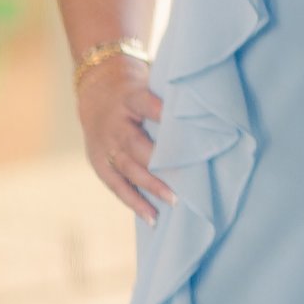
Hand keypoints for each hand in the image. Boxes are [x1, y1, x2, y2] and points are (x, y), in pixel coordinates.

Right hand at [77, 54, 171, 218]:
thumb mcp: (149, 86)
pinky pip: (117, 187)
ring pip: (129, 170)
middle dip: (161, 165)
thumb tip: (206, 116)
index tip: (185, 127)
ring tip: (174, 202)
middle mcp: (114, 126)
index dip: (162, 114)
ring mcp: (104, 147)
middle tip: (186, 180)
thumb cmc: (134, 93)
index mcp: (129, 99)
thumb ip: (170, 101)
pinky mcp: (99, 165)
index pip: (146, 104)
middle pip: (137, 147)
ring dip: (151, 187)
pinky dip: (134, 203)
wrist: (97, 94)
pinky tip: (152, 218)